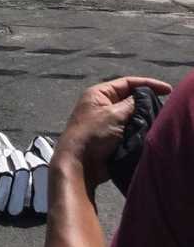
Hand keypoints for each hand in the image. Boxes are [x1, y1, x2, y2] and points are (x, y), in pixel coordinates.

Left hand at [54, 76, 171, 186]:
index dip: (148, 84)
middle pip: (130, 98)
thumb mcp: (113, 115)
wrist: (80, 163)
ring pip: (132, 115)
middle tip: (165, 106)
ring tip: (160, 120)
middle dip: (147, 102)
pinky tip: (151, 132)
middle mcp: (103, 105)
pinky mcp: (112, 136)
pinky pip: (130, 129)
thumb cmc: (92, 134)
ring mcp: (107, 121)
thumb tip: (145, 97)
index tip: (167, 90)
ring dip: (144, 117)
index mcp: (99, 94)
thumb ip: (131, 104)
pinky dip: (140, 130)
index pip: (127, 83)